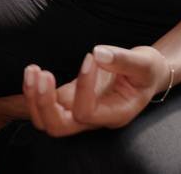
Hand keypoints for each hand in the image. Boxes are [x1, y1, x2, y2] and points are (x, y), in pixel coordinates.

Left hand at [22, 45, 171, 136]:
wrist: (146, 74)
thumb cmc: (147, 71)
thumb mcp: (144, 63)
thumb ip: (123, 59)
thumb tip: (98, 53)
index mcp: (114, 115)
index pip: (87, 112)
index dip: (84, 86)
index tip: (90, 57)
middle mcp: (94, 119)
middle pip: (59, 127)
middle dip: (45, 104)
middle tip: (44, 75)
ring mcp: (79, 110)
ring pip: (46, 120)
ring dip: (34, 98)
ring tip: (33, 70)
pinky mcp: (70, 99)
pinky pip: (45, 104)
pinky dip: (34, 90)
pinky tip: (33, 70)